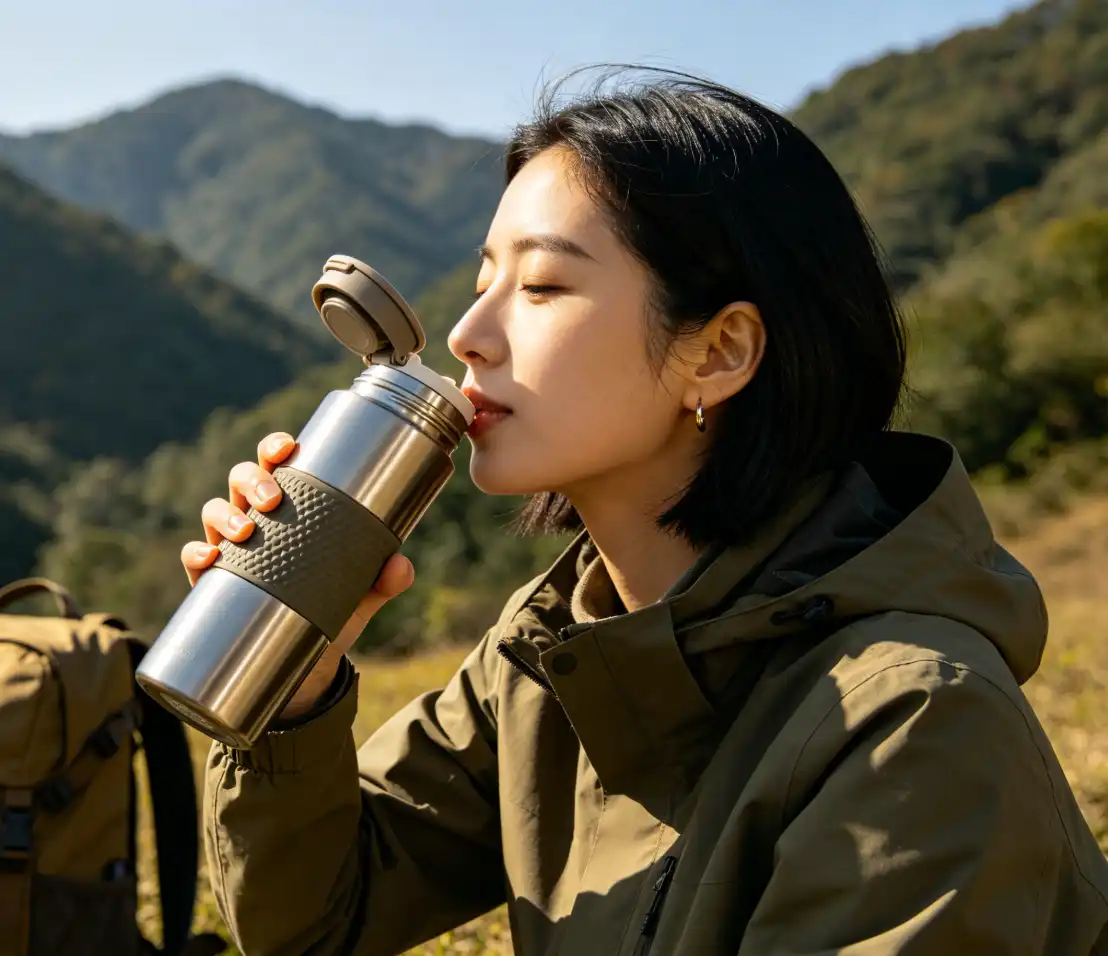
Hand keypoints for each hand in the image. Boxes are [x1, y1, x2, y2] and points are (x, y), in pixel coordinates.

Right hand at [179, 431, 414, 717]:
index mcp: (293, 505)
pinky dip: (197, 552)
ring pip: (215, 509)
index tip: (287, 447)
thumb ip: (386, 579)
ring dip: (225, 513)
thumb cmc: (335, 605)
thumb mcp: (364, 592)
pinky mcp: (213, 580)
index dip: (276, 447)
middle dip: (253, 479)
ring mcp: (231, 546)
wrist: (311, 660)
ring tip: (246, 532)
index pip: (278, 463)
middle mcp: (258, 517)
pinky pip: (194, 557)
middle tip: (273, 500)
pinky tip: (209, 557)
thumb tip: (400, 566)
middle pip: (242, 477)